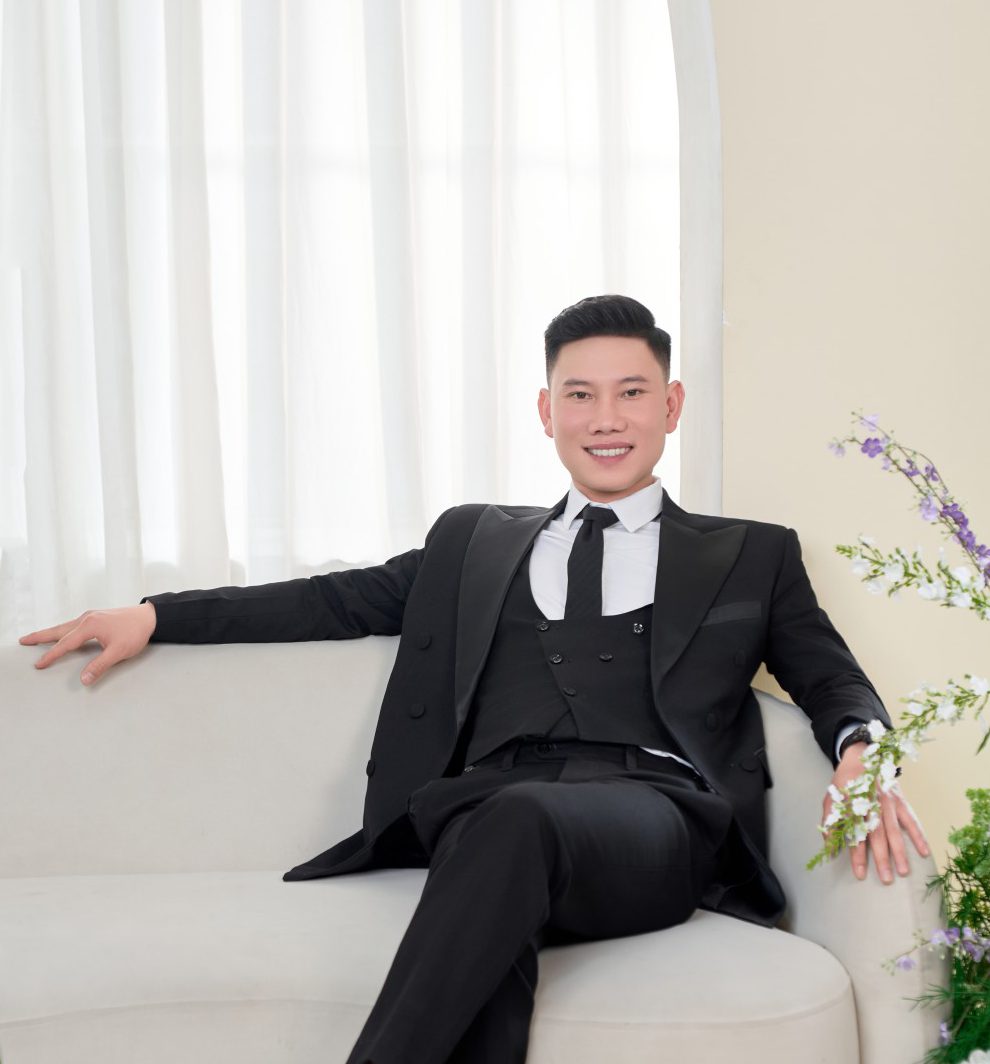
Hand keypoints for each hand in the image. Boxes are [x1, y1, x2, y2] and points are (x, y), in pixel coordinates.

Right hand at [19, 603, 156, 685]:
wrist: (150, 617)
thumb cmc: (136, 632)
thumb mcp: (118, 652)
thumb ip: (100, 666)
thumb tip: (84, 679)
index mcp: (89, 626)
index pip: (65, 644)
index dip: (51, 655)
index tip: (39, 664)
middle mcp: (86, 618)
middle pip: (58, 630)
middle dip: (40, 636)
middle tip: (23, 641)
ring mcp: (90, 616)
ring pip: (64, 626)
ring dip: (49, 632)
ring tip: (36, 638)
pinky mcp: (95, 617)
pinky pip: (72, 624)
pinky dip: (61, 630)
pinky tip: (61, 634)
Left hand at [822, 742, 929, 882]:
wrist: (861, 756)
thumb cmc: (844, 783)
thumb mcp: (831, 798)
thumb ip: (829, 823)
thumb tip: (830, 849)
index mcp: (853, 804)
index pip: (855, 834)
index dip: (857, 854)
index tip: (860, 873)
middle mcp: (871, 803)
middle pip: (877, 834)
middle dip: (882, 857)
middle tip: (886, 879)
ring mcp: (888, 801)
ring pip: (895, 829)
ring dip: (900, 851)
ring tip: (904, 871)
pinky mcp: (900, 800)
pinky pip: (911, 819)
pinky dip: (918, 835)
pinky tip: (924, 851)